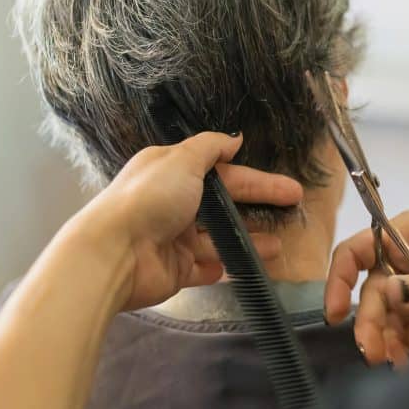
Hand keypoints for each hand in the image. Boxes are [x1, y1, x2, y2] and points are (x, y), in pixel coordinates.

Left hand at [73, 132, 302, 312]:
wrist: (114, 254)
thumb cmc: (150, 200)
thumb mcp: (182, 160)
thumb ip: (211, 147)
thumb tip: (235, 138)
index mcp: (172, 172)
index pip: (224, 174)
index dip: (257, 180)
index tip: (288, 189)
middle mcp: (173, 203)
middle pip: (225, 205)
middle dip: (259, 207)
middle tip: (294, 211)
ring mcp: (174, 238)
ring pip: (219, 238)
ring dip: (249, 241)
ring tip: (278, 247)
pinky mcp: (176, 269)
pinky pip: (205, 267)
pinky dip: (223, 267)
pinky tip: (246, 268)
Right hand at [325, 211, 408, 367]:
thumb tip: (386, 294)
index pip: (357, 251)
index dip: (339, 281)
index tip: (335, 315)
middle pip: (371, 289)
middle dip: (373, 323)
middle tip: (376, 355)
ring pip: (387, 312)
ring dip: (390, 340)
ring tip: (401, 365)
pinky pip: (406, 324)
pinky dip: (408, 343)